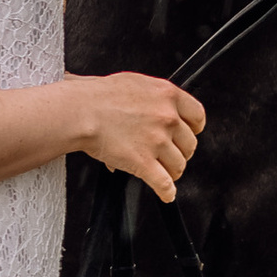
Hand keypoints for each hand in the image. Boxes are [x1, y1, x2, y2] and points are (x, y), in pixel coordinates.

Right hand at [76, 71, 206, 204]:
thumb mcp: (133, 82)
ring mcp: (157, 141)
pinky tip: (166, 193)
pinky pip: (164, 184)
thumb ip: (150, 97)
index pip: (197, 116)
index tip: (190, 133)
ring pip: (179, 165)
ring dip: (172, 171)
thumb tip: (150, 107)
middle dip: (181, 152)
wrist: (80, 112)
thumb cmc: (97, 96)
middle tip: (170, 154)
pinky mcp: (144, 162)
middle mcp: (167, 118)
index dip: (194, 128)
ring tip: (164, 172)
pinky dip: (167, 192)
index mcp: (167, 95)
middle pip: (189, 144)